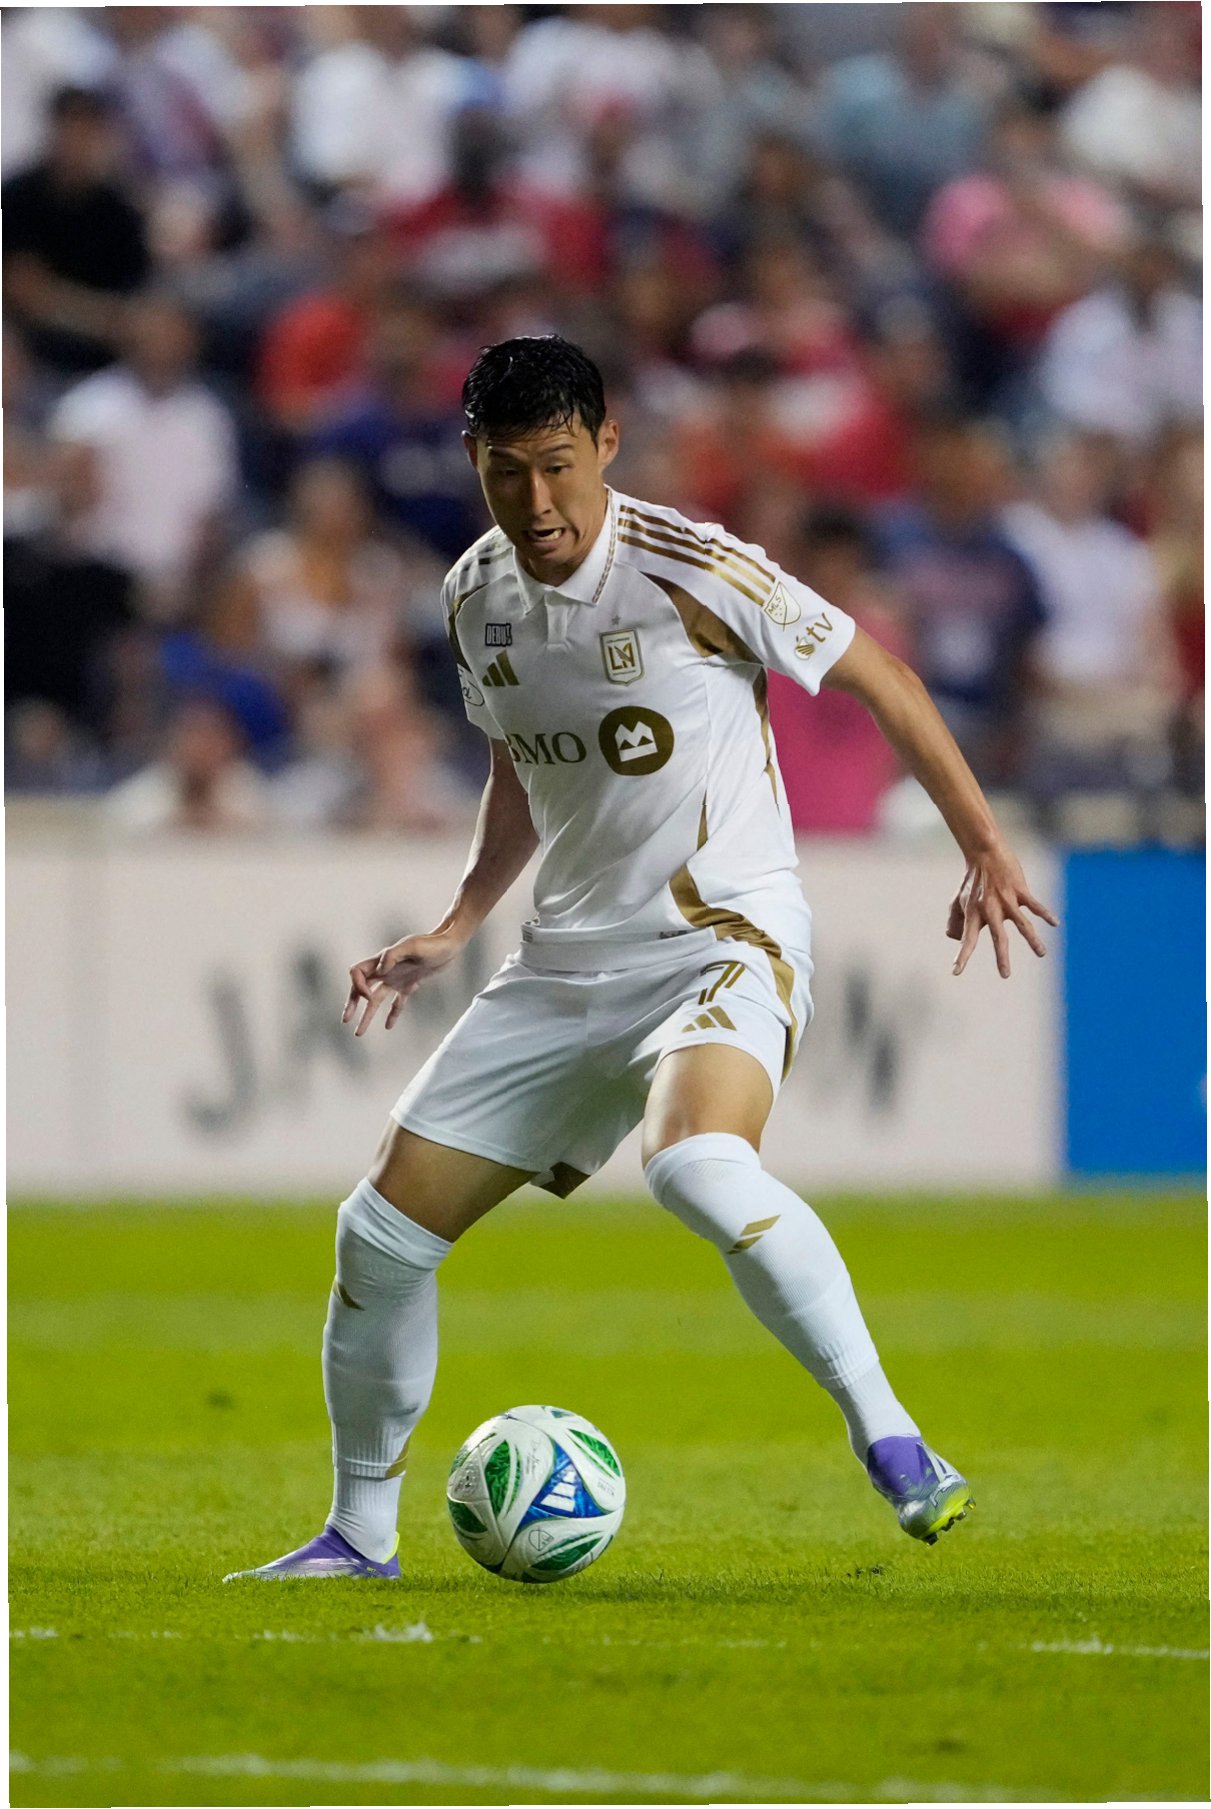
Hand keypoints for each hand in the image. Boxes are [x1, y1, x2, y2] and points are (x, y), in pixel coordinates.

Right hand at [342, 931, 463, 1034]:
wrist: (450, 945)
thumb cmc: (432, 943)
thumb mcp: (413, 946)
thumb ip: (393, 955)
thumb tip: (379, 969)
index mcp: (382, 960)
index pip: (357, 973)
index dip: (357, 986)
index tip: (367, 996)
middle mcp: (386, 970)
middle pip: (361, 988)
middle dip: (352, 1004)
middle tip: (345, 1020)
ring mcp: (397, 978)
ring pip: (376, 999)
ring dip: (367, 1015)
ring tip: (359, 1032)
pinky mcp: (410, 985)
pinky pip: (397, 1003)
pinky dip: (392, 1014)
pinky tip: (388, 1026)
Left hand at [947, 846, 1058, 978]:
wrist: (984, 854)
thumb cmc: (971, 881)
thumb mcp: (957, 901)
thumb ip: (954, 922)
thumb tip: (955, 939)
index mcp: (974, 914)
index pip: (967, 939)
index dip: (962, 956)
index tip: (956, 972)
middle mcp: (990, 909)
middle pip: (998, 937)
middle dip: (1002, 957)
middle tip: (1005, 975)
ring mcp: (1006, 900)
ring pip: (1021, 924)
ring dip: (1032, 940)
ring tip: (1042, 954)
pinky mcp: (1019, 891)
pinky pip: (1034, 905)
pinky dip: (1045, 914)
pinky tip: (1055, 923)